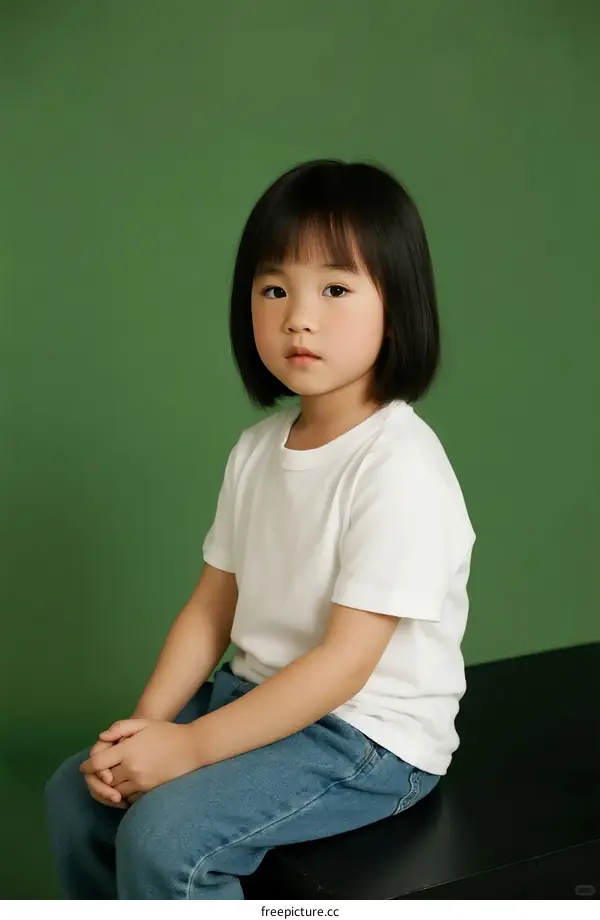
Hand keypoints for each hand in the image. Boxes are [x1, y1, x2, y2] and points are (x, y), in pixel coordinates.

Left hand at [79, 719, 199, 799]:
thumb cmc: (166, 732)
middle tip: (94, 776)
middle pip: (103, 780)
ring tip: (105, 784)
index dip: (87, 766)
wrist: (191, 748)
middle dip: (96, 779)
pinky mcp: (148, 791)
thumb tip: (102, 738)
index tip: (84, 766)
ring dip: (107, 789)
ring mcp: (140, 782)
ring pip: (114, 792)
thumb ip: (120, 727)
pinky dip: (121, 796)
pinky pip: (128, 798)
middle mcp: (131, 768)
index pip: (97, 763)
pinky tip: (120, 790)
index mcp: (128, 750)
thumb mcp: (143, 723)